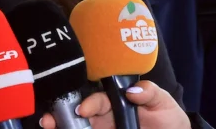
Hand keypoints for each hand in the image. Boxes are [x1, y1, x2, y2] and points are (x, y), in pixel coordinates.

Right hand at [39, 81, 190, 128]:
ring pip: (76, 126)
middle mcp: (104, 117)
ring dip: (61, 125)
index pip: (97, 101)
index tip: (84, 110)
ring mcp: (102, 128)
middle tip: (48, 120)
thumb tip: (132, 90)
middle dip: (61, 114)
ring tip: (48, 126)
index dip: (89, 104)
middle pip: (78, 114)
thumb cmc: (167, 117)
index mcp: (115, 101)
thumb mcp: (163, 102)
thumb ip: (150, 93)